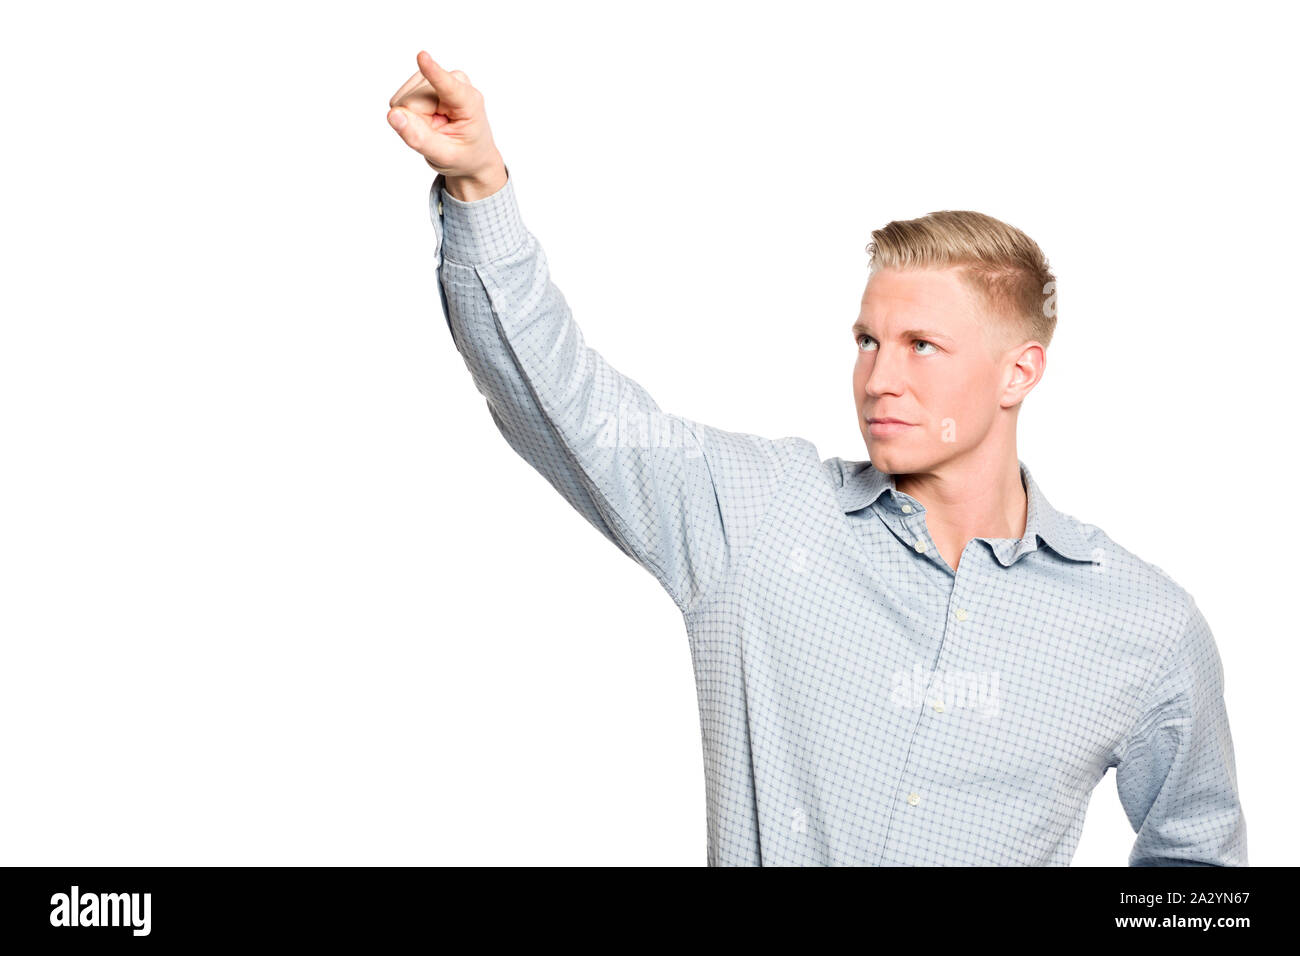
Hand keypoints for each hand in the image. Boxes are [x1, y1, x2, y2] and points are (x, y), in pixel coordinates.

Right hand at [387, 51, 505, 198]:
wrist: (471, 154)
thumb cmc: (463, 155)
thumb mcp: (444, 156)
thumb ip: (418, 138)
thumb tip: (393, 115)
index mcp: (469, 102)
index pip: (447, 85)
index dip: (432, 72)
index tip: (422, 56)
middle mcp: (455, 81)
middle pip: (412, 101)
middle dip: (417, 123)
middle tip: (437, 135)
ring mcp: (437, 78)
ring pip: (403, 99)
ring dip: (414, 119)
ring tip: (435, 127)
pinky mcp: (423, 80)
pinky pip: (400, 99)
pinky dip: (409, 114)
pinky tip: (427, 119)